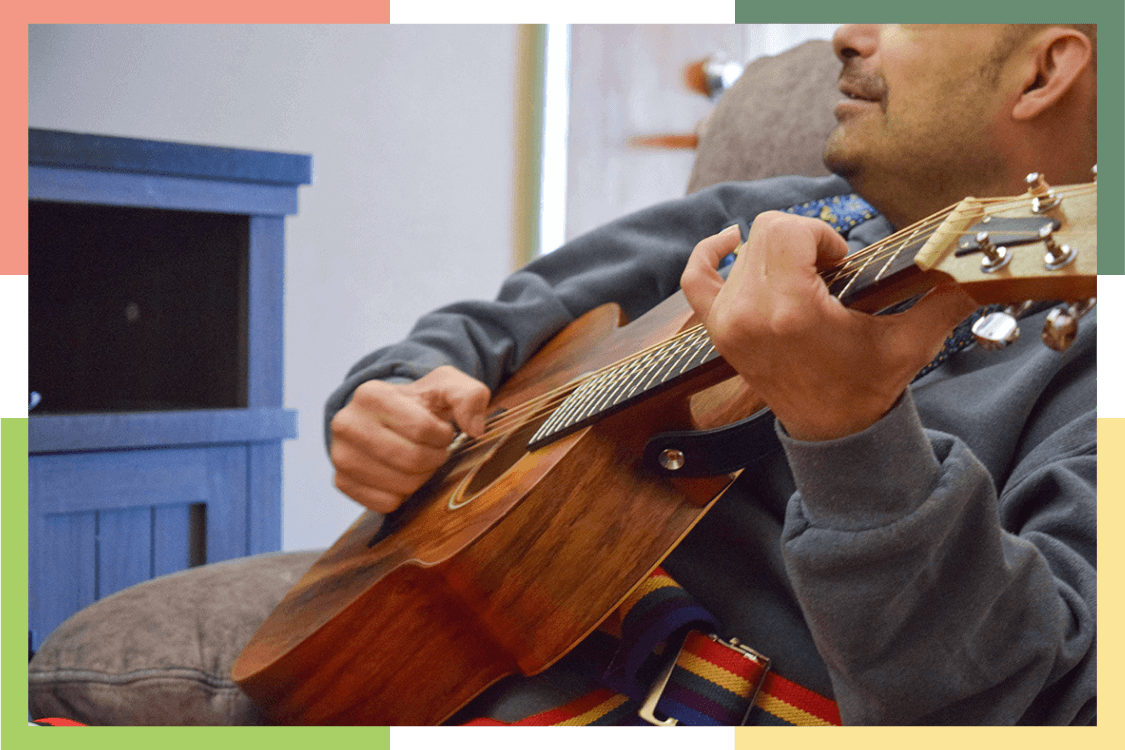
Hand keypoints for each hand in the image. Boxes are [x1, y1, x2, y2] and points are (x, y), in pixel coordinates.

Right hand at [329, 365, 490, 512]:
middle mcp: (346, 423)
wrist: (389, 417)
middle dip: (435, 459)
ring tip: (419, 461)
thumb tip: (474, 429)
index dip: (443, 436)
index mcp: (371, 394)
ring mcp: (340, 454)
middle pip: (411, 460)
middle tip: (436, 450)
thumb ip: (470, 396)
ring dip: (421, 478)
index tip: (443, 432)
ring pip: (400, 485)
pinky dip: (402, 496)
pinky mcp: (342, 482)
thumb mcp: (448, 386)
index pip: (421, 429)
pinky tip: (402, 475)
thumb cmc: (421, 402)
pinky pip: (385, 503)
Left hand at [680, 214, 977, 440]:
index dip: (821, 238)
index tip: (841, 266)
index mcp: (790, 310)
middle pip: (764, 231)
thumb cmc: (868, 384)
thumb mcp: (910, 341)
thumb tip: (985, 266)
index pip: (787, 229)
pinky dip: (709, 255)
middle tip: (828, 276)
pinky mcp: (718, 329)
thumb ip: (946, 298)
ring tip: (802, 282)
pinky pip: (695, 277)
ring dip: (775, 254)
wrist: (832, 432)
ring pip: (742, 248)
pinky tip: (730, 242)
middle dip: (803, 242)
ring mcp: (727, 322)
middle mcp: (749, 312)